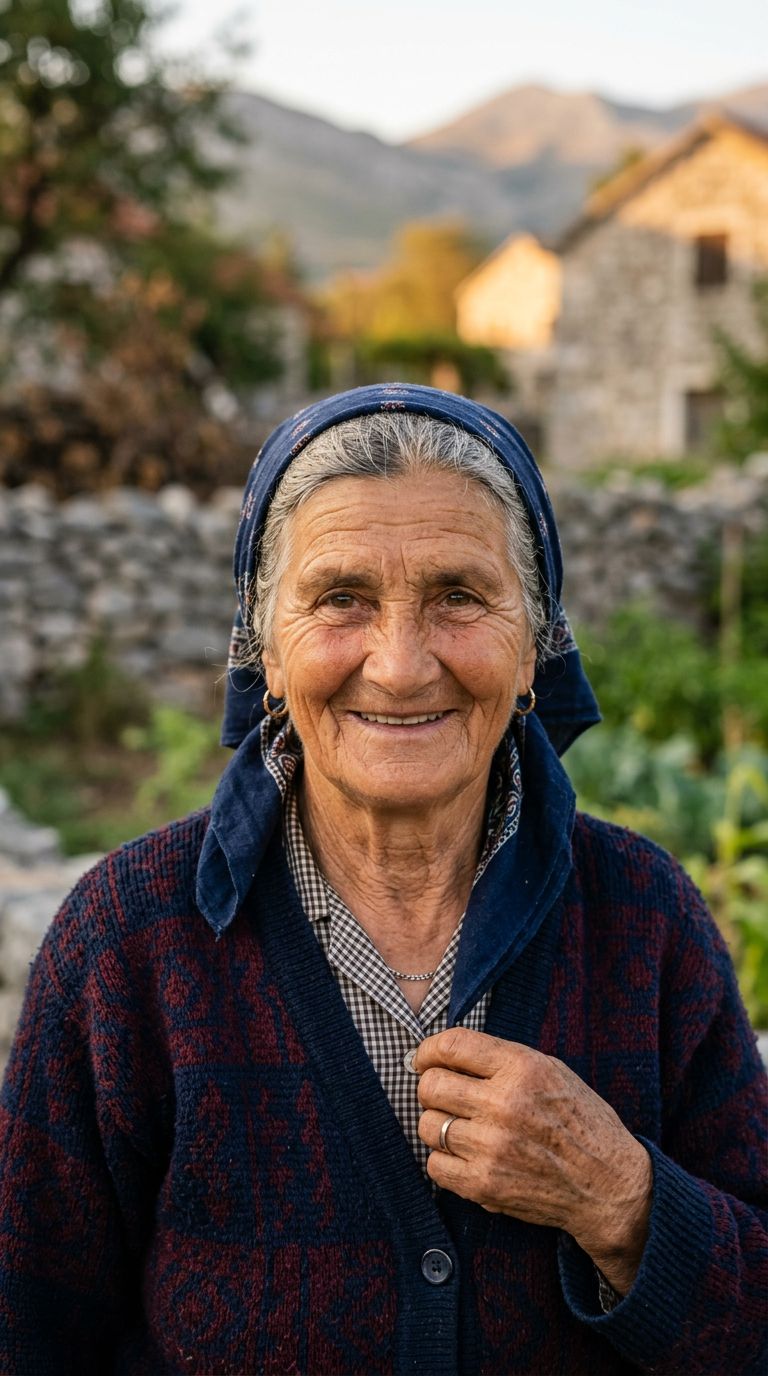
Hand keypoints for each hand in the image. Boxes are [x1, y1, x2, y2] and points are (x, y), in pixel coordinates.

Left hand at [415, 1028, 651, 1295]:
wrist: (607, 1186)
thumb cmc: (580, 1122)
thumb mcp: (551, 1071)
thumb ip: (501, 1059)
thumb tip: (446, 1054)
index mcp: (522, 1068)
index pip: (452, 1045)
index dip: (429, 1050)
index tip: (425, 1058)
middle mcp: (504, 1104)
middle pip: (432, 1085)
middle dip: (432, 1087)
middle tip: (445, 1095)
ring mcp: (492, 1147)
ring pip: (428, 1125)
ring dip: (439, 1124)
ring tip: (461, 1127)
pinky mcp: (485, 1185)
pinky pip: (435, 1165)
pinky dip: (444, 1160)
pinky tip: (466, 1155)